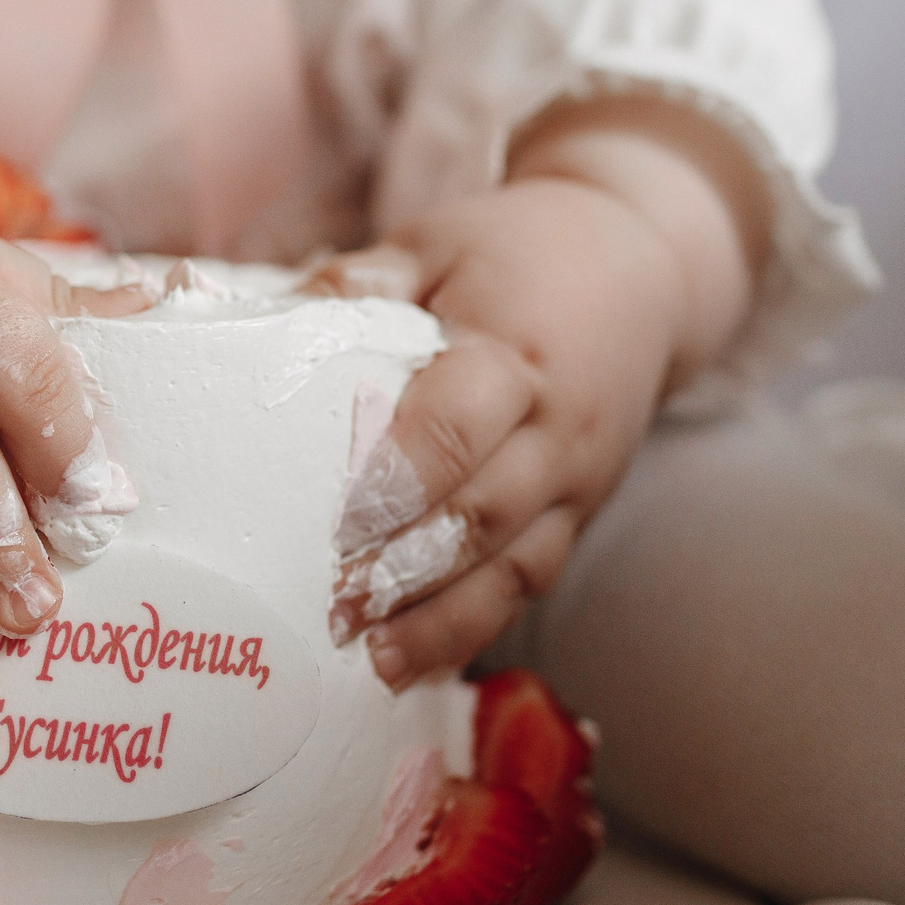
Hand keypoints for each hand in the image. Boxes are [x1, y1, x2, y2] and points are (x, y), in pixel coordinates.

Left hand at [316, 98, 769, 686]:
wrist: (642, 268)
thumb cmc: (516, 253)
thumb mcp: (436, 244)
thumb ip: (358, 287)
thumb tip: (262, 324)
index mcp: (516, 354)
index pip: (458, 425)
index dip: (400, 477)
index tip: (338, 519)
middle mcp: (558, 431)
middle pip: (486, 514)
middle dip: (408, 569)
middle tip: (330, 609)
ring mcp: (577, 483)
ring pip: (514, 568)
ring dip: (442, 622)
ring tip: (369, 661)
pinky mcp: (579, 515)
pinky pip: (530, 582)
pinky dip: (474, 627)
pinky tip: (413, 661)